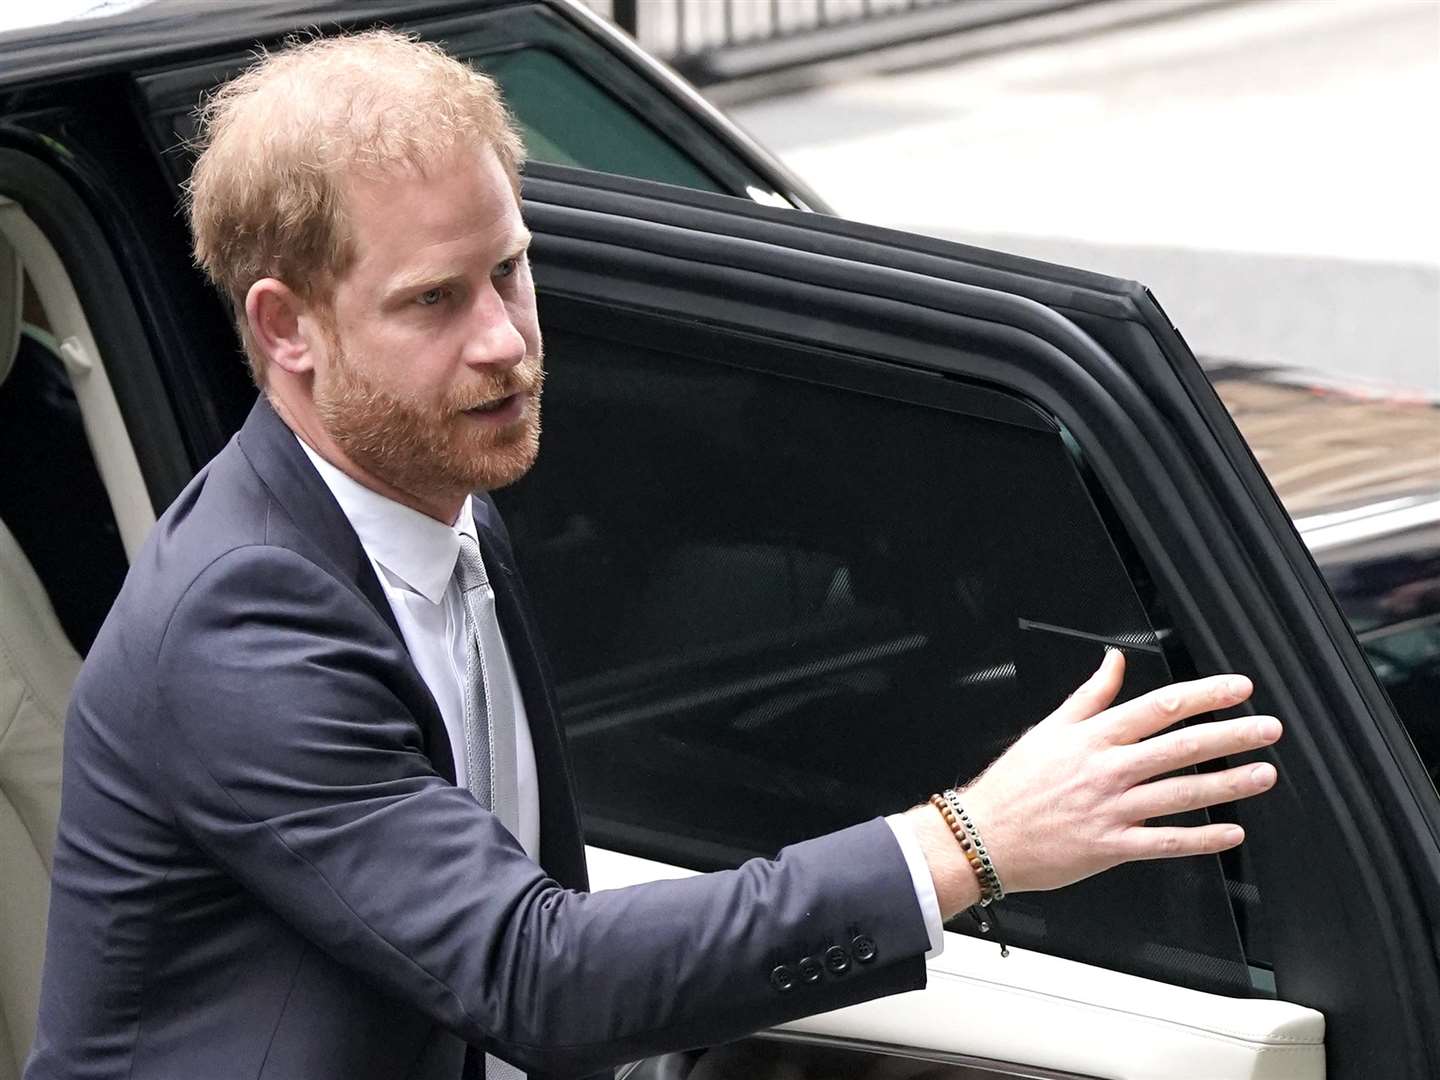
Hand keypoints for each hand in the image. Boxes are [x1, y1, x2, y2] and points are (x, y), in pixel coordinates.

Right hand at [910, 649, 1280, 917]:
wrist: (983, 835)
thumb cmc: (1014, 784)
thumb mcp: (1048, 728)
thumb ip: (1089, 695)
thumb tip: (1114, 660)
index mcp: (1093, 736)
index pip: (1158, 707)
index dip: (1204, 695)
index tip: (1238, 688)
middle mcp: (1107, 769)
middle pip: (1181, 747)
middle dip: (1231, 735)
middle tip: (1269, 729)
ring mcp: (1112, 809)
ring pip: (1182, 793)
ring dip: (1229, 784)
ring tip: (1264, 773)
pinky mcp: (1112, 847)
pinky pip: (1166, 842)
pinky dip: (1203, 838)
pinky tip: (1232, 833)